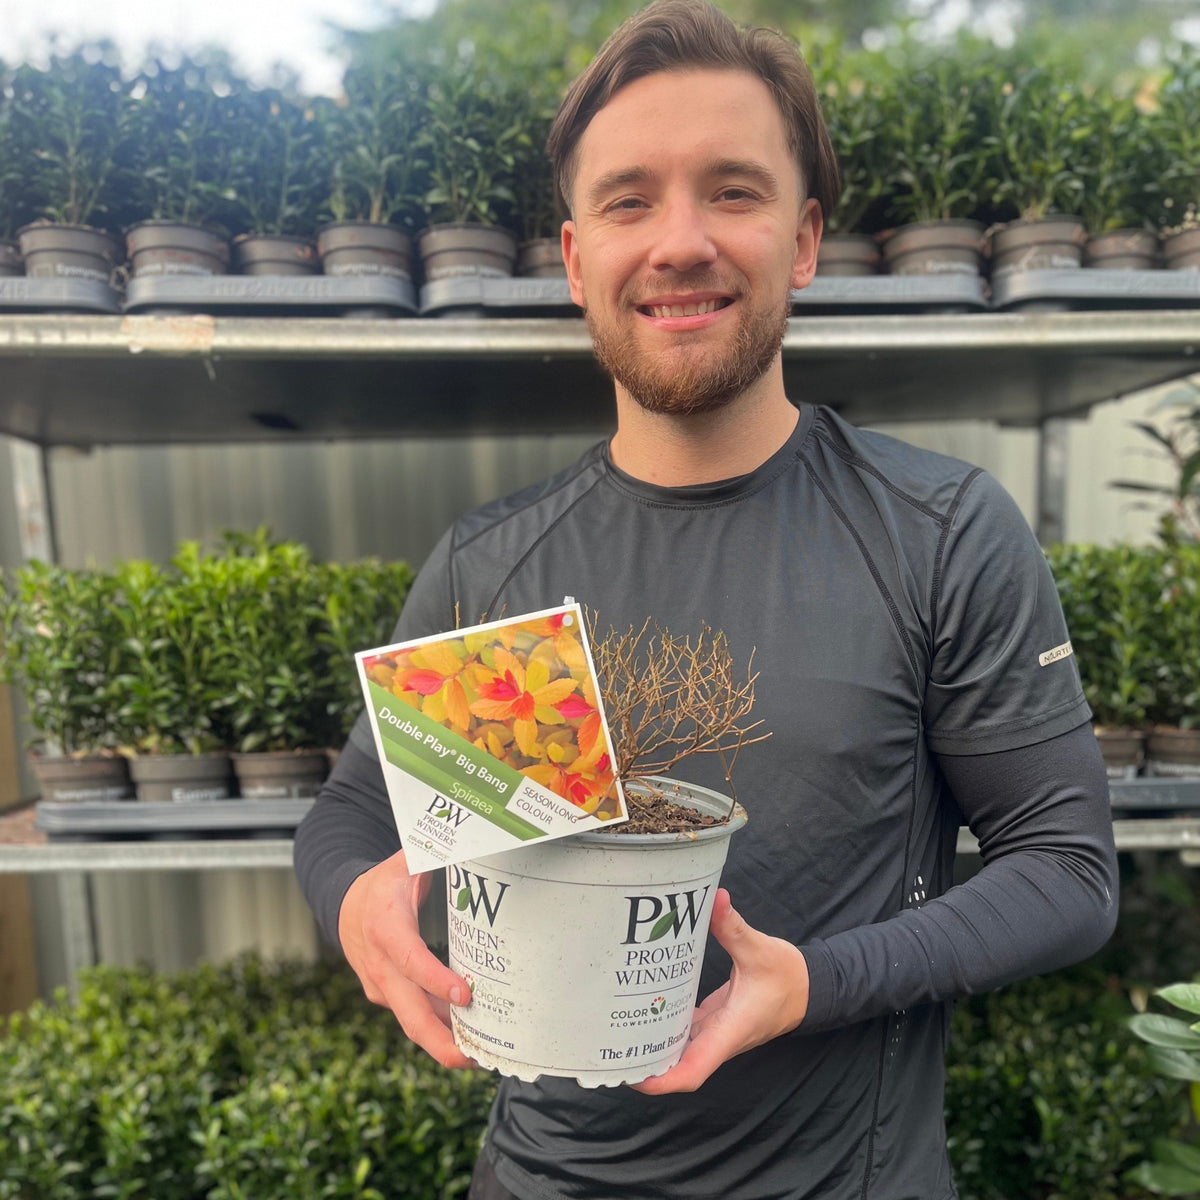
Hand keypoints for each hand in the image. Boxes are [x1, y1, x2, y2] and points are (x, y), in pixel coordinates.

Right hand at [338, 850, 474, 1069]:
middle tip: (475, 1058)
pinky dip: (440, 1027)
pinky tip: (470, 1035)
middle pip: (409, 1014)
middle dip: (440, 1042)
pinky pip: (414, 1014)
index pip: (409, 959)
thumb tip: (477, 842)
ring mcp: (381, 986)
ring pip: (413, 1022)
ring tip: (485, 1054)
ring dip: (446, 1041)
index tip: (465, 996)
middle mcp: (379, 964)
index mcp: (385, 926)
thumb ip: (438, 855)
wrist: (344, 904)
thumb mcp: (407, 860)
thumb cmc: (386, 882)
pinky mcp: (386, 996)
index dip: (435, 981)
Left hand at [632, 888, 808, 1094]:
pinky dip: (665, 1027)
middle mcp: (719, 1039)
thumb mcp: (760, 949)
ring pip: (680, 1050)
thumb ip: (734, 928)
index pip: (693, 1071)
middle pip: (678, 1066)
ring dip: (652, 1046)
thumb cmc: (787, 975)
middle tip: (609, 1047)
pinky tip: (644, 1010)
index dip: (662, 1080)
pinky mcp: (715, 1022)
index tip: (633, 1075)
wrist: (809, 988)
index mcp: (729, 1032)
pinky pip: (686, 1033)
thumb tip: (716, 899)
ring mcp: (716, 1032)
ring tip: (616, 1030)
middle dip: (645, 1064)